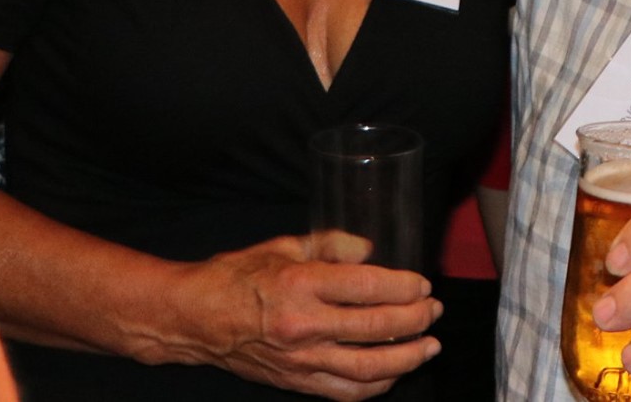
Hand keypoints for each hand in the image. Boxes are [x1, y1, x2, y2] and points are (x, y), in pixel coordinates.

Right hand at [150, 233, 441, 399]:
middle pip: (378, 328)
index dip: (406, 287)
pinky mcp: (297, 382)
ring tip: (428, 347)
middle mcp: (305, 326)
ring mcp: (302, 360)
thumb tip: (371, 251)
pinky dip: (377, 386)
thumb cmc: (237, 276)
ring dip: (407, 358)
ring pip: (369, 369)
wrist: (196, 319)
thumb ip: (332, 244)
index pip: (370, 287)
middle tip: (434, 311)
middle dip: (416, 320)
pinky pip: (347, 392)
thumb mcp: (284, 245)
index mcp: (302, 284)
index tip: (422, 285)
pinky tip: (394, 373)